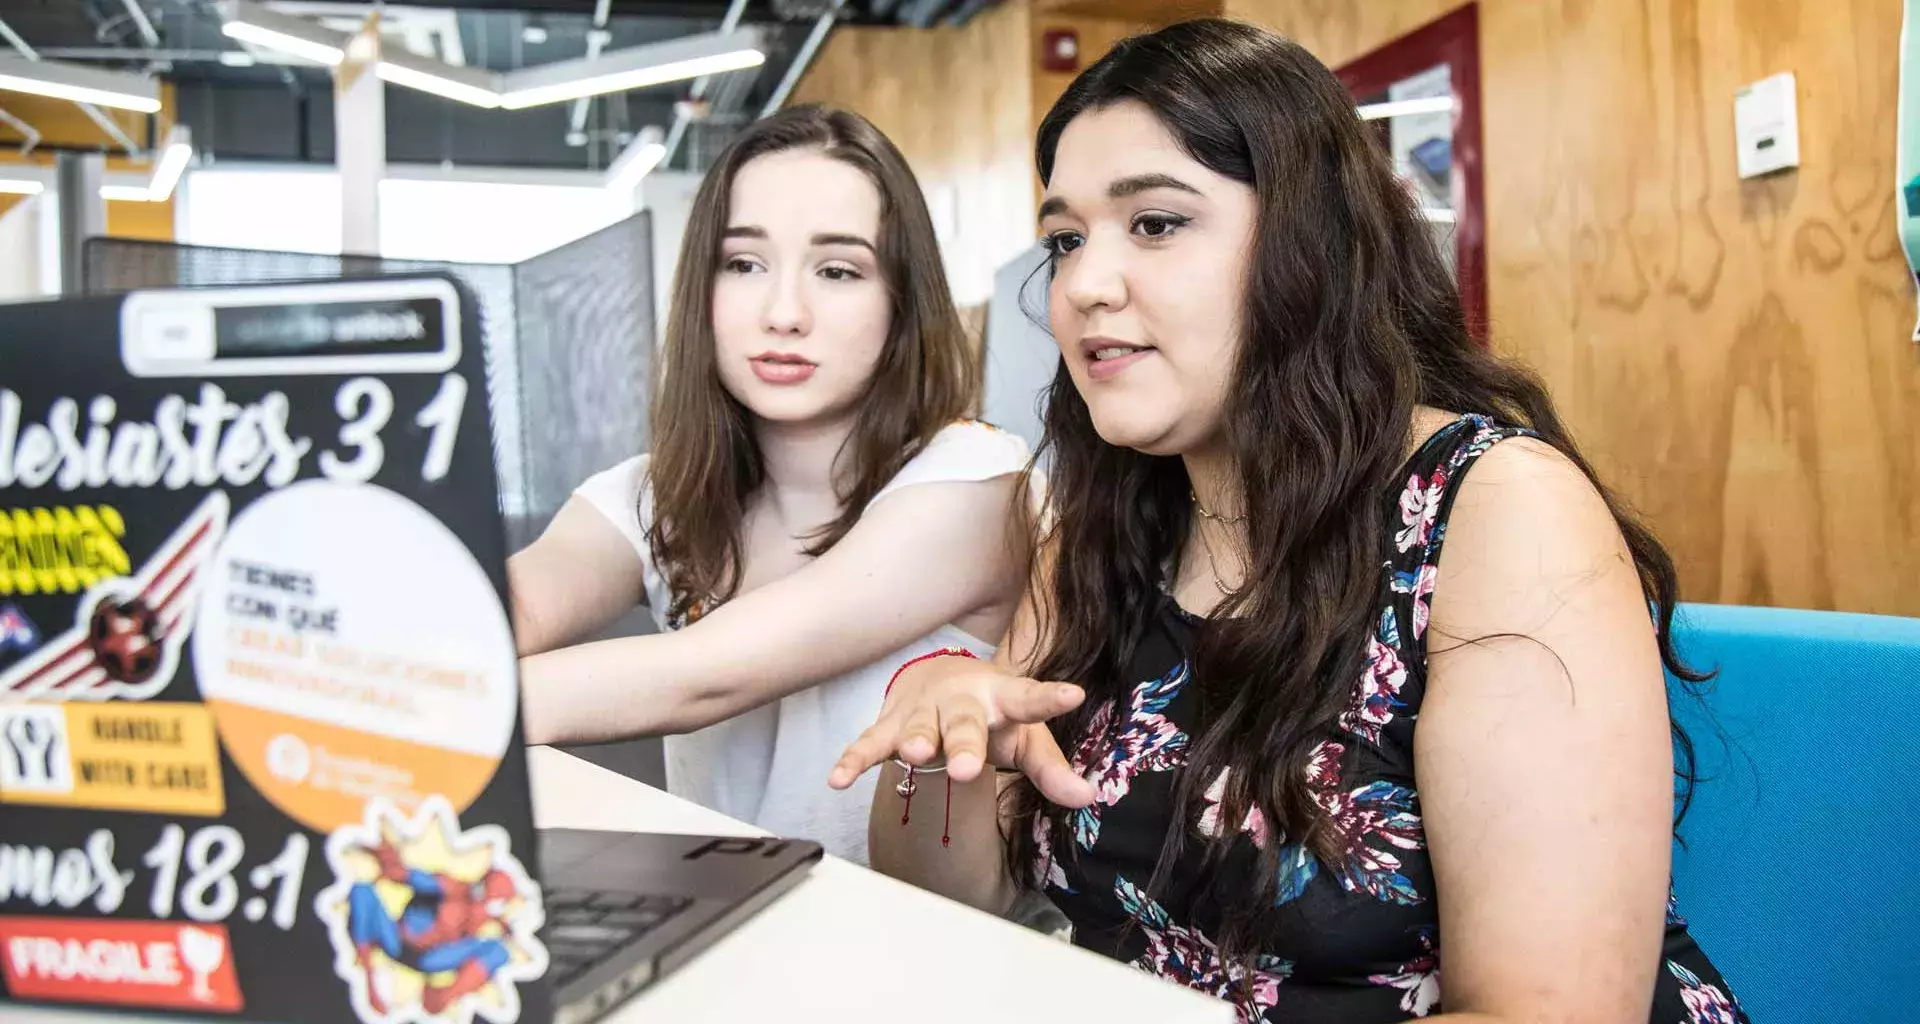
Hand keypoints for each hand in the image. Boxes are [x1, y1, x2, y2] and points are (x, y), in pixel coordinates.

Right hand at [827, 656, 1095, 807]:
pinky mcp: (889, 726)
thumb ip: (1052, 769)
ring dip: (914, 742)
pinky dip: (853, 760)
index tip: (1073, 694)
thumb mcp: (1026, 737)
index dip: (1050, 698)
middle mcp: (961, 702)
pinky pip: (869, 744)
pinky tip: (838, 779)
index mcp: (1002, 698)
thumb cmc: (991, 714)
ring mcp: (922, 713)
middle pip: (965, 723)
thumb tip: (1088, 798)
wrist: (936, 675)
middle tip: (966, 768)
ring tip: (913, 756)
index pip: (1030, 698)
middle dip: (964, 744)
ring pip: (916, 729)